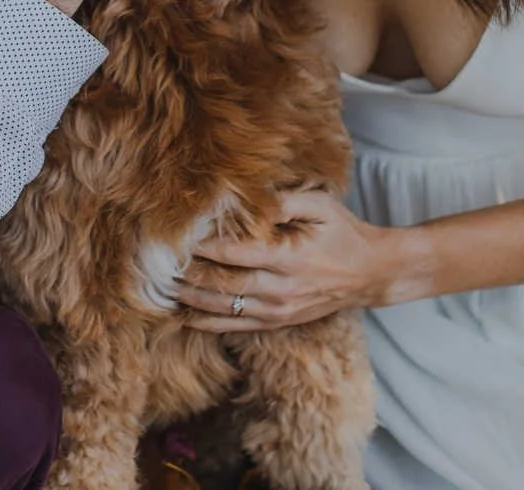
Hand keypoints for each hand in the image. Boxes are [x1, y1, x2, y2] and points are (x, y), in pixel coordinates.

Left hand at [172, 190, 429, 330]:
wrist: (371, 274)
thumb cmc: (343, 232)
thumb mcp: (320, 206)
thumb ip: (283, 201)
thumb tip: (247, 197)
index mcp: (288, 257)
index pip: (233, 253)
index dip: (200, 246)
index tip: (172, 235)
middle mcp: (279, 289)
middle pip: (220, 284)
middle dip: (184, 274)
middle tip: (153, 262)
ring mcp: (277, 310)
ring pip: (222, 309)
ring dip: (187, 298)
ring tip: (158, 286)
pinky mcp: (276, 322)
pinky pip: (233, 326)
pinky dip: (205, 322)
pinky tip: (181, 314)